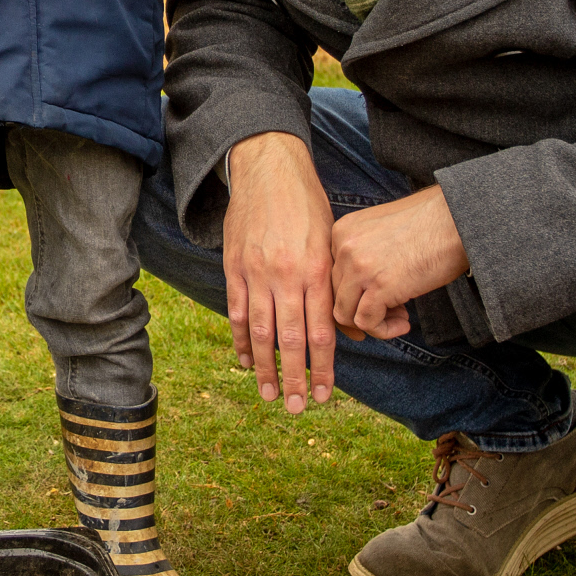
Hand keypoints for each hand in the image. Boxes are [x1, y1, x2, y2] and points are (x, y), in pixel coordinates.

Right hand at [222, 132, 335, 412]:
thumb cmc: (308, 204)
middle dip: (295, 377)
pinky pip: (235, 310)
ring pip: (259, 330)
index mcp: (316, 270)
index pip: (322, 332)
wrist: (269, 167)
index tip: (325, 395)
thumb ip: (333, 283)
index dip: (323, 367)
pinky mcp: (234, 266)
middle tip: (297, 408)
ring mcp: (256, 272)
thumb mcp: (331, 239)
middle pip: (290, 339)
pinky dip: (239, 339)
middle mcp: (286, 275)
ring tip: (270, 394)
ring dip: (264, 367)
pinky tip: (244, 360)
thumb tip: (342, 326)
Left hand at [329, 185, 469, 340]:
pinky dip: (383, 330)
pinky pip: (367, 323)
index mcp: (342, 232)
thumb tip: (361, 295)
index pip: (332, 276)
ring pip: (345, 314)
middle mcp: (343, 247)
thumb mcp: (382, 233)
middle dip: (362, 309)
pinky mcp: (378, 287)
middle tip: (395, 311)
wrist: (457, 219)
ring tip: (400, 317)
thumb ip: (364, 256)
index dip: (354, 293)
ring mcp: (358, 267)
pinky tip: (405, 323)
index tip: (380, 298)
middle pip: (336, 295)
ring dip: (372, 323)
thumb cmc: (430, 226)